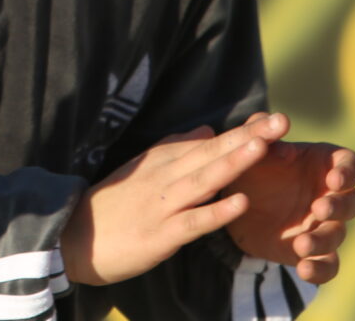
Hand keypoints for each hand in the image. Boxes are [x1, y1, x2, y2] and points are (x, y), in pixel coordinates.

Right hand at [61, 115, 286, 285]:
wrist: (73, 236)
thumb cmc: (111, 204)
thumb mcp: (141, 169)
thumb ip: (175, 149)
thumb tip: (209, 130)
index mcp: (162, 160)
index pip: (210, 142)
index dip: (243, 131)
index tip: (274, 118)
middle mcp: (165, 177)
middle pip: (212, 154)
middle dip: (248, 138)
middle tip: (281, 121)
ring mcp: (163, 205)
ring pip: (204, 180)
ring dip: (234, 163)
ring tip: (262, 147)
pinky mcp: (160, 234)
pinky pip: (194, 222)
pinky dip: (216, 211)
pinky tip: (240, 203)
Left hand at [223, 113, 354, 283]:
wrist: (230, 203)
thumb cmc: (249, 166)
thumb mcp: (248, 147)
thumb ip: (260, 131)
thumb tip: (277, 120)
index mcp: (322, 164)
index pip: (352, 165)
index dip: (349, 172)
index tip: (334, 178)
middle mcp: (329, 195)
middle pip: (352, 203)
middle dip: (338, 206)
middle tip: (318, 208)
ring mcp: (322, 225)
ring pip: (337, 235)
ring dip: (324, 240)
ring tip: (302, 243)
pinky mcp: (311, 252)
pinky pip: (328, 265)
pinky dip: (320, 270)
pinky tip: (304, 270)